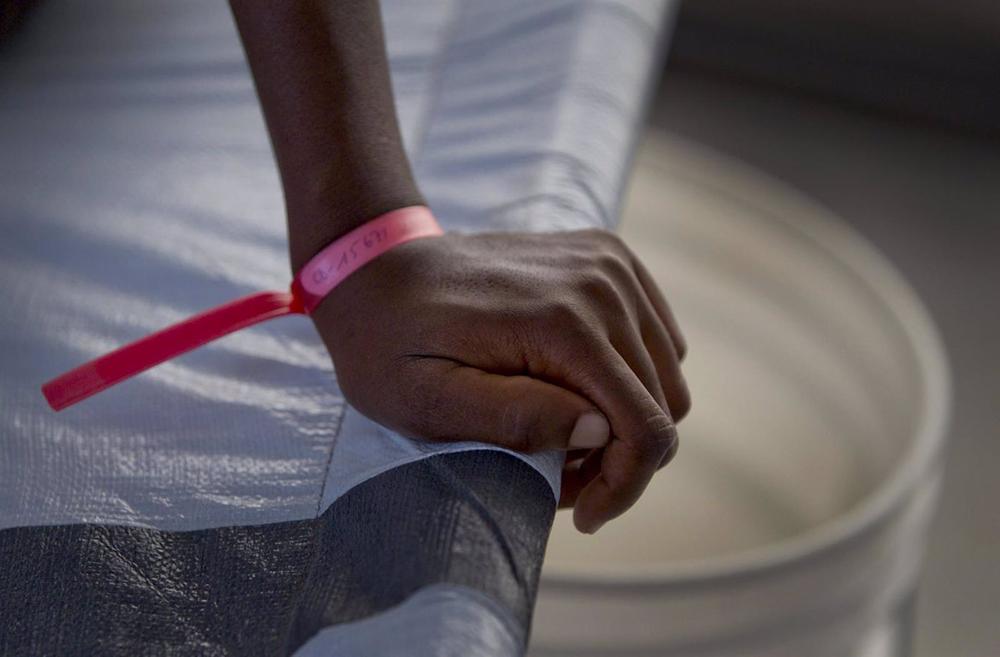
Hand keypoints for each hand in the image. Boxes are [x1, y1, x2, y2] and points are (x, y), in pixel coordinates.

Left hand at [312, 229, 689, 532]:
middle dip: (619, 458)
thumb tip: (598, 430)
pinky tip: (575, 387)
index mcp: (562, 322)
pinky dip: (629, 376)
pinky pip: (657, 338)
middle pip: (662, 404)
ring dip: (625, 418)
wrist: (380, 269)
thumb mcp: (427, 402)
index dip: (624, 486)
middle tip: (556, 474)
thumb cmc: (392, 345)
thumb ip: (513, 418)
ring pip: (665, 375)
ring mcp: (609, 264)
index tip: (582, 514)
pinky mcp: (609, 259)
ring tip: (560, 432)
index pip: (646, 426)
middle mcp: (601, 284)